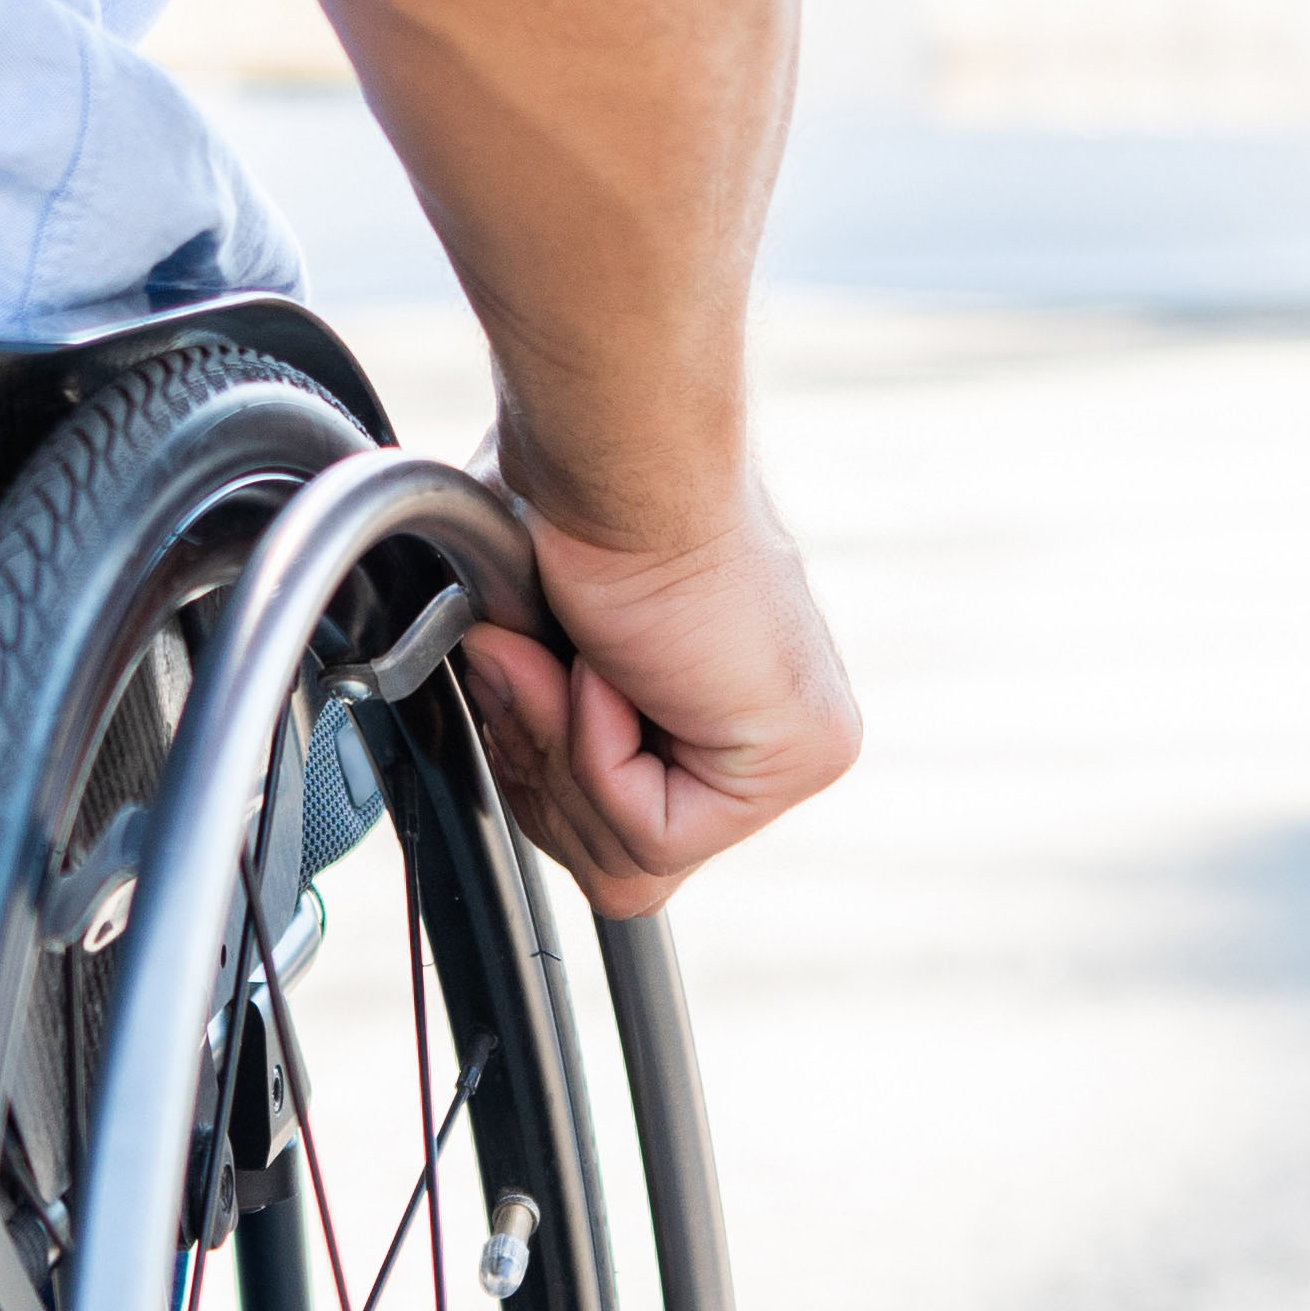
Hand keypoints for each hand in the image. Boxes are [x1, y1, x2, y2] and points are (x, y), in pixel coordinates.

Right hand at [458, 471, 858, 919]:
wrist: (613, 448)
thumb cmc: (570, 497)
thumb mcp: (536, 635)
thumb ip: (539, 707)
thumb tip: (510, 719)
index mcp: (725, 703)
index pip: (620, 828)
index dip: (538, 770)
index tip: (520, 674)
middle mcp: (775, 733)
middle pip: (619, 859)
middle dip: (543, 772)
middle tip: (531, 663)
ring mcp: (797, 750)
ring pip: (630, 862)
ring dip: (562, 756)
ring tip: (569, 655)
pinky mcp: (799, 755)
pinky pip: (655, 837)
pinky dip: (598, 756)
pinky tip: (609, 668)